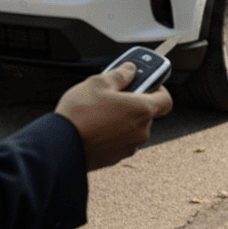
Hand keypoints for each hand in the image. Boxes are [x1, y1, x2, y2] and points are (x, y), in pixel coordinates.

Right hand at [55, 62, 172, 170]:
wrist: (61, 146)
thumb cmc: (80, 115)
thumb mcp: (98, 82)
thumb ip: (120, 74)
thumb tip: (130, 70)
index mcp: (142, 110)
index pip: (166, 99)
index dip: (158, 88)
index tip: (146, 82)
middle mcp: (141, 131)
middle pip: (146, 113)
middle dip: (132, 102)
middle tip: (114, 94)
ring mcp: (128, 147)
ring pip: (131, 127)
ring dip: (121, 118)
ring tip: (98, 111)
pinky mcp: (115, 158)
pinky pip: (119, 140)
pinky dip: (112, 133)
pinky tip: (94, 126)